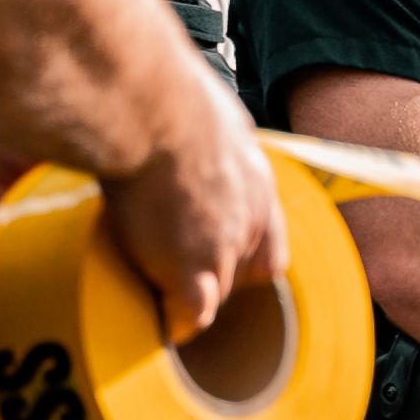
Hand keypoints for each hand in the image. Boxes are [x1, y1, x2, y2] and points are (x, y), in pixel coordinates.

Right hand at [101, 89, 284, 344]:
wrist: (151, 111)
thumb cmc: (163, 97)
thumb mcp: (198, 112)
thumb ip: (195, 135)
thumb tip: (169, 127)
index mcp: (255, 178)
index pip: (268, 240)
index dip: (241, 253)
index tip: (209, 251)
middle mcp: (253, 216)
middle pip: (246, 270)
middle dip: (214, 274)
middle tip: (173, 269)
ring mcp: (226, 249)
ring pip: (218, 295)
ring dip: (191, 297)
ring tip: (156, 293)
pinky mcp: (194, 272)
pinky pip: (194, 316)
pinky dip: (176, 322)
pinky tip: (156, 318)